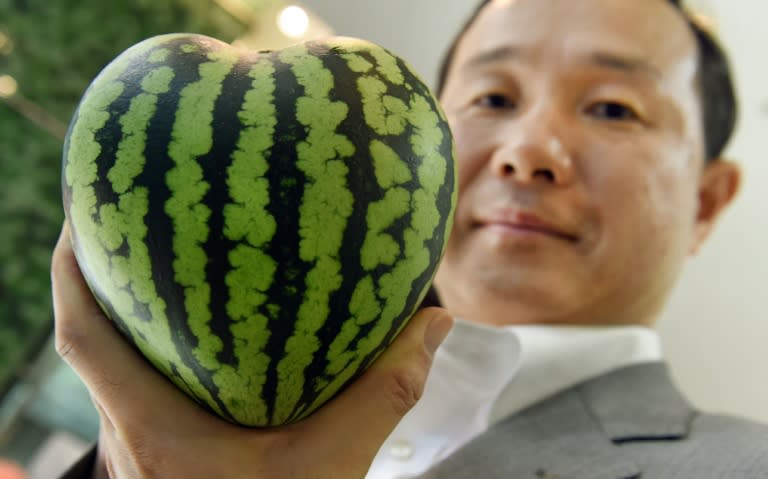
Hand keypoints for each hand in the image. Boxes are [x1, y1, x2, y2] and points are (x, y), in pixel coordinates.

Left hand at [51, 222, 452, 478]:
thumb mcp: (333, 464)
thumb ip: (383, 392)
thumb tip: (431, 324)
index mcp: (154, 429)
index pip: (82, 337)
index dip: (71, 269)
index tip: (83, 212)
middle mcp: (132, 434)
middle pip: (84, 341)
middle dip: (91, 276)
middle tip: (121, 217)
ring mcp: (141, 448)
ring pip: (106, 367)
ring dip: (117, 314)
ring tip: (149, 262)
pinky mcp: (159, 458)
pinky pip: (133, 390)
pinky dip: (144, 351)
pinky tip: (189, 339)